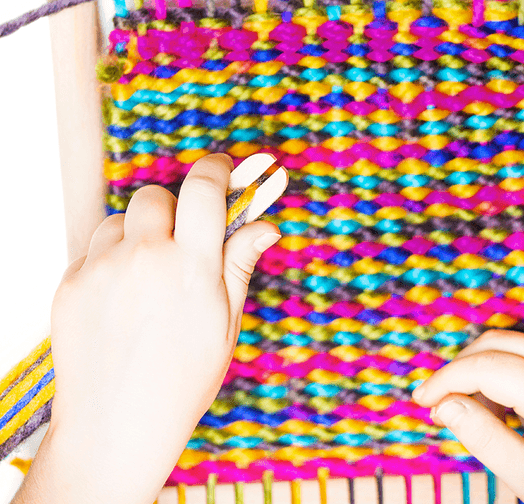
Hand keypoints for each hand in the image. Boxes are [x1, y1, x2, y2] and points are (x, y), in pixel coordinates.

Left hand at [14, 154, 280, 503]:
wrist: (118, 424)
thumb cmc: (182, 380)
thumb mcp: (225, 324)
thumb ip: (239, 264)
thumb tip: (266, 225)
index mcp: (192, 268)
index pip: (204, 188)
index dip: (216, 170)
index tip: (221, 169)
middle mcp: (145, 259)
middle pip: (156, 196)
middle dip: (173, 208)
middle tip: (181, 241)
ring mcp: (103, 270)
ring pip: (120, 219)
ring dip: (137, 232)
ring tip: (147, 274)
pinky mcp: (72, 284)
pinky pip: (92, 248)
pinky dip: (109, 258)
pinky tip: (122, 296)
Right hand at [412, 330, 523, 503]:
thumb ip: (484, 438)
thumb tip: (446, 404)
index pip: (485, 366)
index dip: (446, 380)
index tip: (422, 402)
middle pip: (497, 342)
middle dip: (461, 368)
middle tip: (441, 406)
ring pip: (515, 343)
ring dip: (484, 368)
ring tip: (476, 415)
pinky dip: (508, 370)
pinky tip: (504, 408)